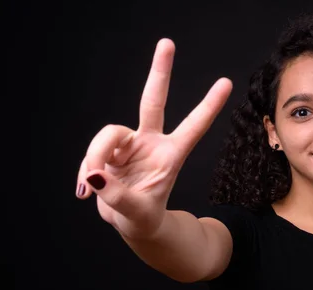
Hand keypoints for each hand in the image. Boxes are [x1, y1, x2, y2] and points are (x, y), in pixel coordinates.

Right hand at [76, 39, 232, 238]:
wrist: (129, 223)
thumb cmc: (143, 218)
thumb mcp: (137, 214)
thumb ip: (118, 197)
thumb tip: (95, 175)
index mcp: (171, 155)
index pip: (193, 126)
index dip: (208, 106)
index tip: (226, 83)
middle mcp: (151, 143)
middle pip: (153, 101)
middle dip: (160, 72)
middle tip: (167, 43)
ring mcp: (129, 144)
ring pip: (108, 134)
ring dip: (96, 156)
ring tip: (93, 186)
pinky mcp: (108, 151)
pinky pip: (91, 153)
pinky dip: (86, 172)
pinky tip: (86, 189)